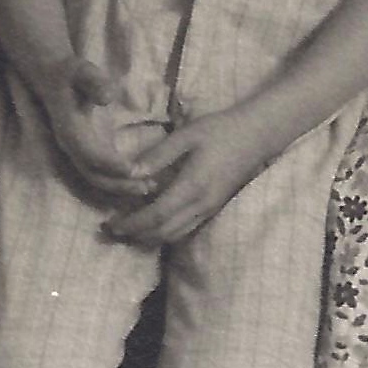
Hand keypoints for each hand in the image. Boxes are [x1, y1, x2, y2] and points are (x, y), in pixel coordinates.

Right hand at [34, 58, 159, 198]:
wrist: (54, 79)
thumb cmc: (71, 74)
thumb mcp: (82, 71)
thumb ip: (95, 82)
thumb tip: (108, 96)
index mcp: (70, 131)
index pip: (90, 155)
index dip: (110, 165)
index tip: (133, 170)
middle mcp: (72, 147)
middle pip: (94, 176)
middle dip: (120, 184)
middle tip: (148, 185)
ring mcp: (79, 152)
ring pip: (98, 179)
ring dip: (122, 187)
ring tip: (150, 185)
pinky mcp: (89, 151)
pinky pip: (103, 173)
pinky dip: (120, 180)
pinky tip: (142, 180)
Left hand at [104, 105, 274, 248]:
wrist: (256, 135)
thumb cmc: (220, 130)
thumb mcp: (187, 135)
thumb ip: (158, 155)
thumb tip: (131, 173)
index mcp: (192, 186)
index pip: (156, 215)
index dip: (132, 224)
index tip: (111, 225)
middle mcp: (201, 204)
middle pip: (163, 232)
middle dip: (136, 235)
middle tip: (112, 230)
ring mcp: (209, 209)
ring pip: (175, 235)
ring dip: (149, 237)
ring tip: (129, 230)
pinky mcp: (213, 208)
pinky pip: (185, 229)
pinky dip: (165, 232)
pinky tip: (153, 222)